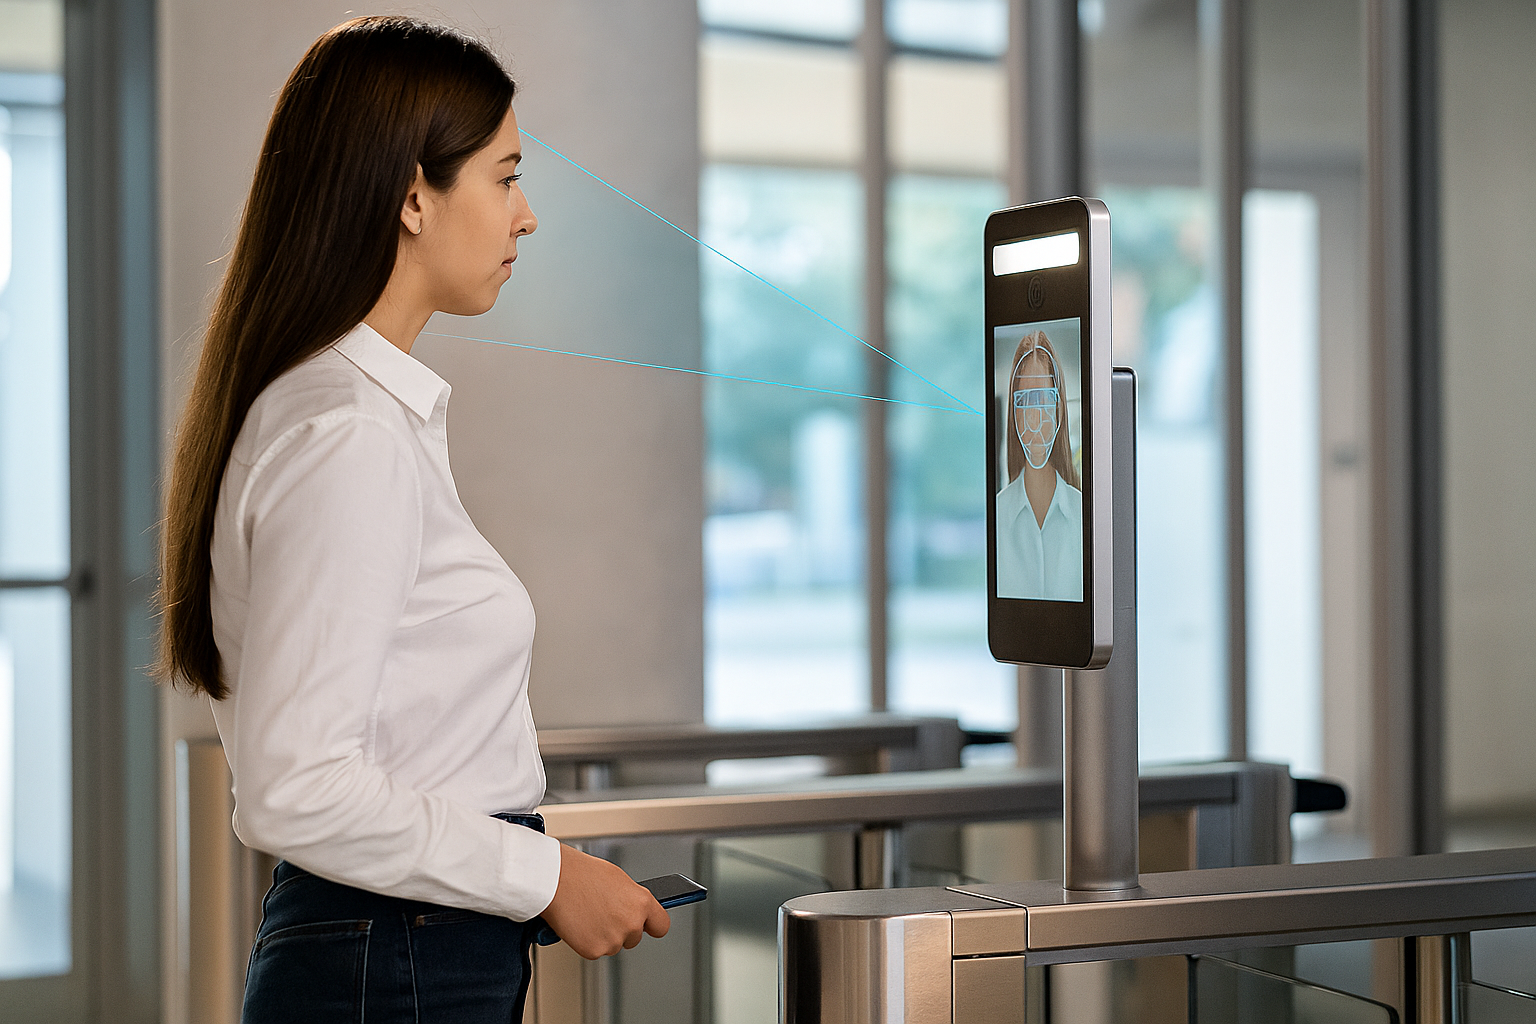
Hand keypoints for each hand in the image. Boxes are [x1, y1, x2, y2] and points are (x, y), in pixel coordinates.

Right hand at [539, 844, 669, 958]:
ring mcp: (613, 940)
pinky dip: (586, 941)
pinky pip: (595, 951)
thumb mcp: (618, 879)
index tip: (648, 924)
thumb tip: (633, 908)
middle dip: (621, 929)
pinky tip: (578, 923)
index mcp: (642, 903)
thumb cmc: (582, 874)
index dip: (652, 925)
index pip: (661, 925)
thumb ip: (631, 899)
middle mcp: (632, 923)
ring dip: (603, 935)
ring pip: (613, 945)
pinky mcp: (594, 951)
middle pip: (635, 937)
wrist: (554, 880)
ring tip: (587, 913)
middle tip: (603, 913)